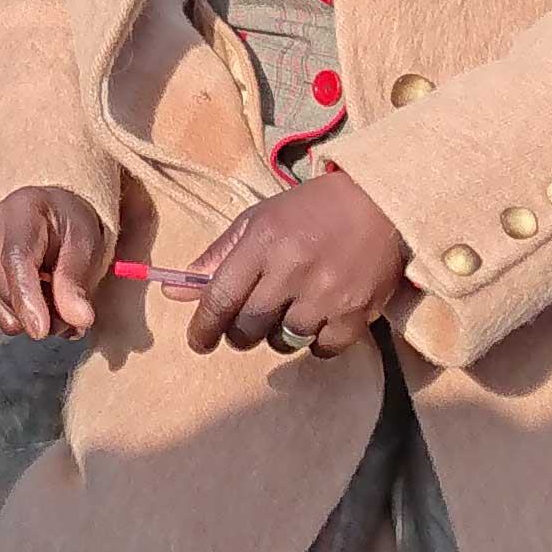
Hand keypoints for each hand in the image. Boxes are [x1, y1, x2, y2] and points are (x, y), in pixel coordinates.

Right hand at [0, 186, 108, 339]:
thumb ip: (77, 282)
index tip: (41, 330)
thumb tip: (79, 320)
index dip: (27, 298)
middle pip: (8, 290)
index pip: (16, 259)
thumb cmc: (71, 224)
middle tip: (76, 318)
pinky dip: (25, 316)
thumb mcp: (86, 244)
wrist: (53, 214)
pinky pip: (0, 310)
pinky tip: (44, 303)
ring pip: (2, 306)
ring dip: (36, 317)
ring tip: (62, 305)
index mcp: (22, 213)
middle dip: (44, 314)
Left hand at [187, 172, 410, 358]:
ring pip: (284, 342)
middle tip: (246, 326)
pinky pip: (321, 349)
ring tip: (288, 314)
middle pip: (248, 328)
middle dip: (239, 334)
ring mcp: (326, 294)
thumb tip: (173, 293)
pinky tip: (318, 321)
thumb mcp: (258, 221)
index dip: (203, 328)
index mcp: (262, 243)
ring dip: (278, 337)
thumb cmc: (310, 211)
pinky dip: (315, 343)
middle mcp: (292, 270)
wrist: (379, 203)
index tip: (198, 342)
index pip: (220, 299)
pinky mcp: (357, 312)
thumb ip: (218, 257)